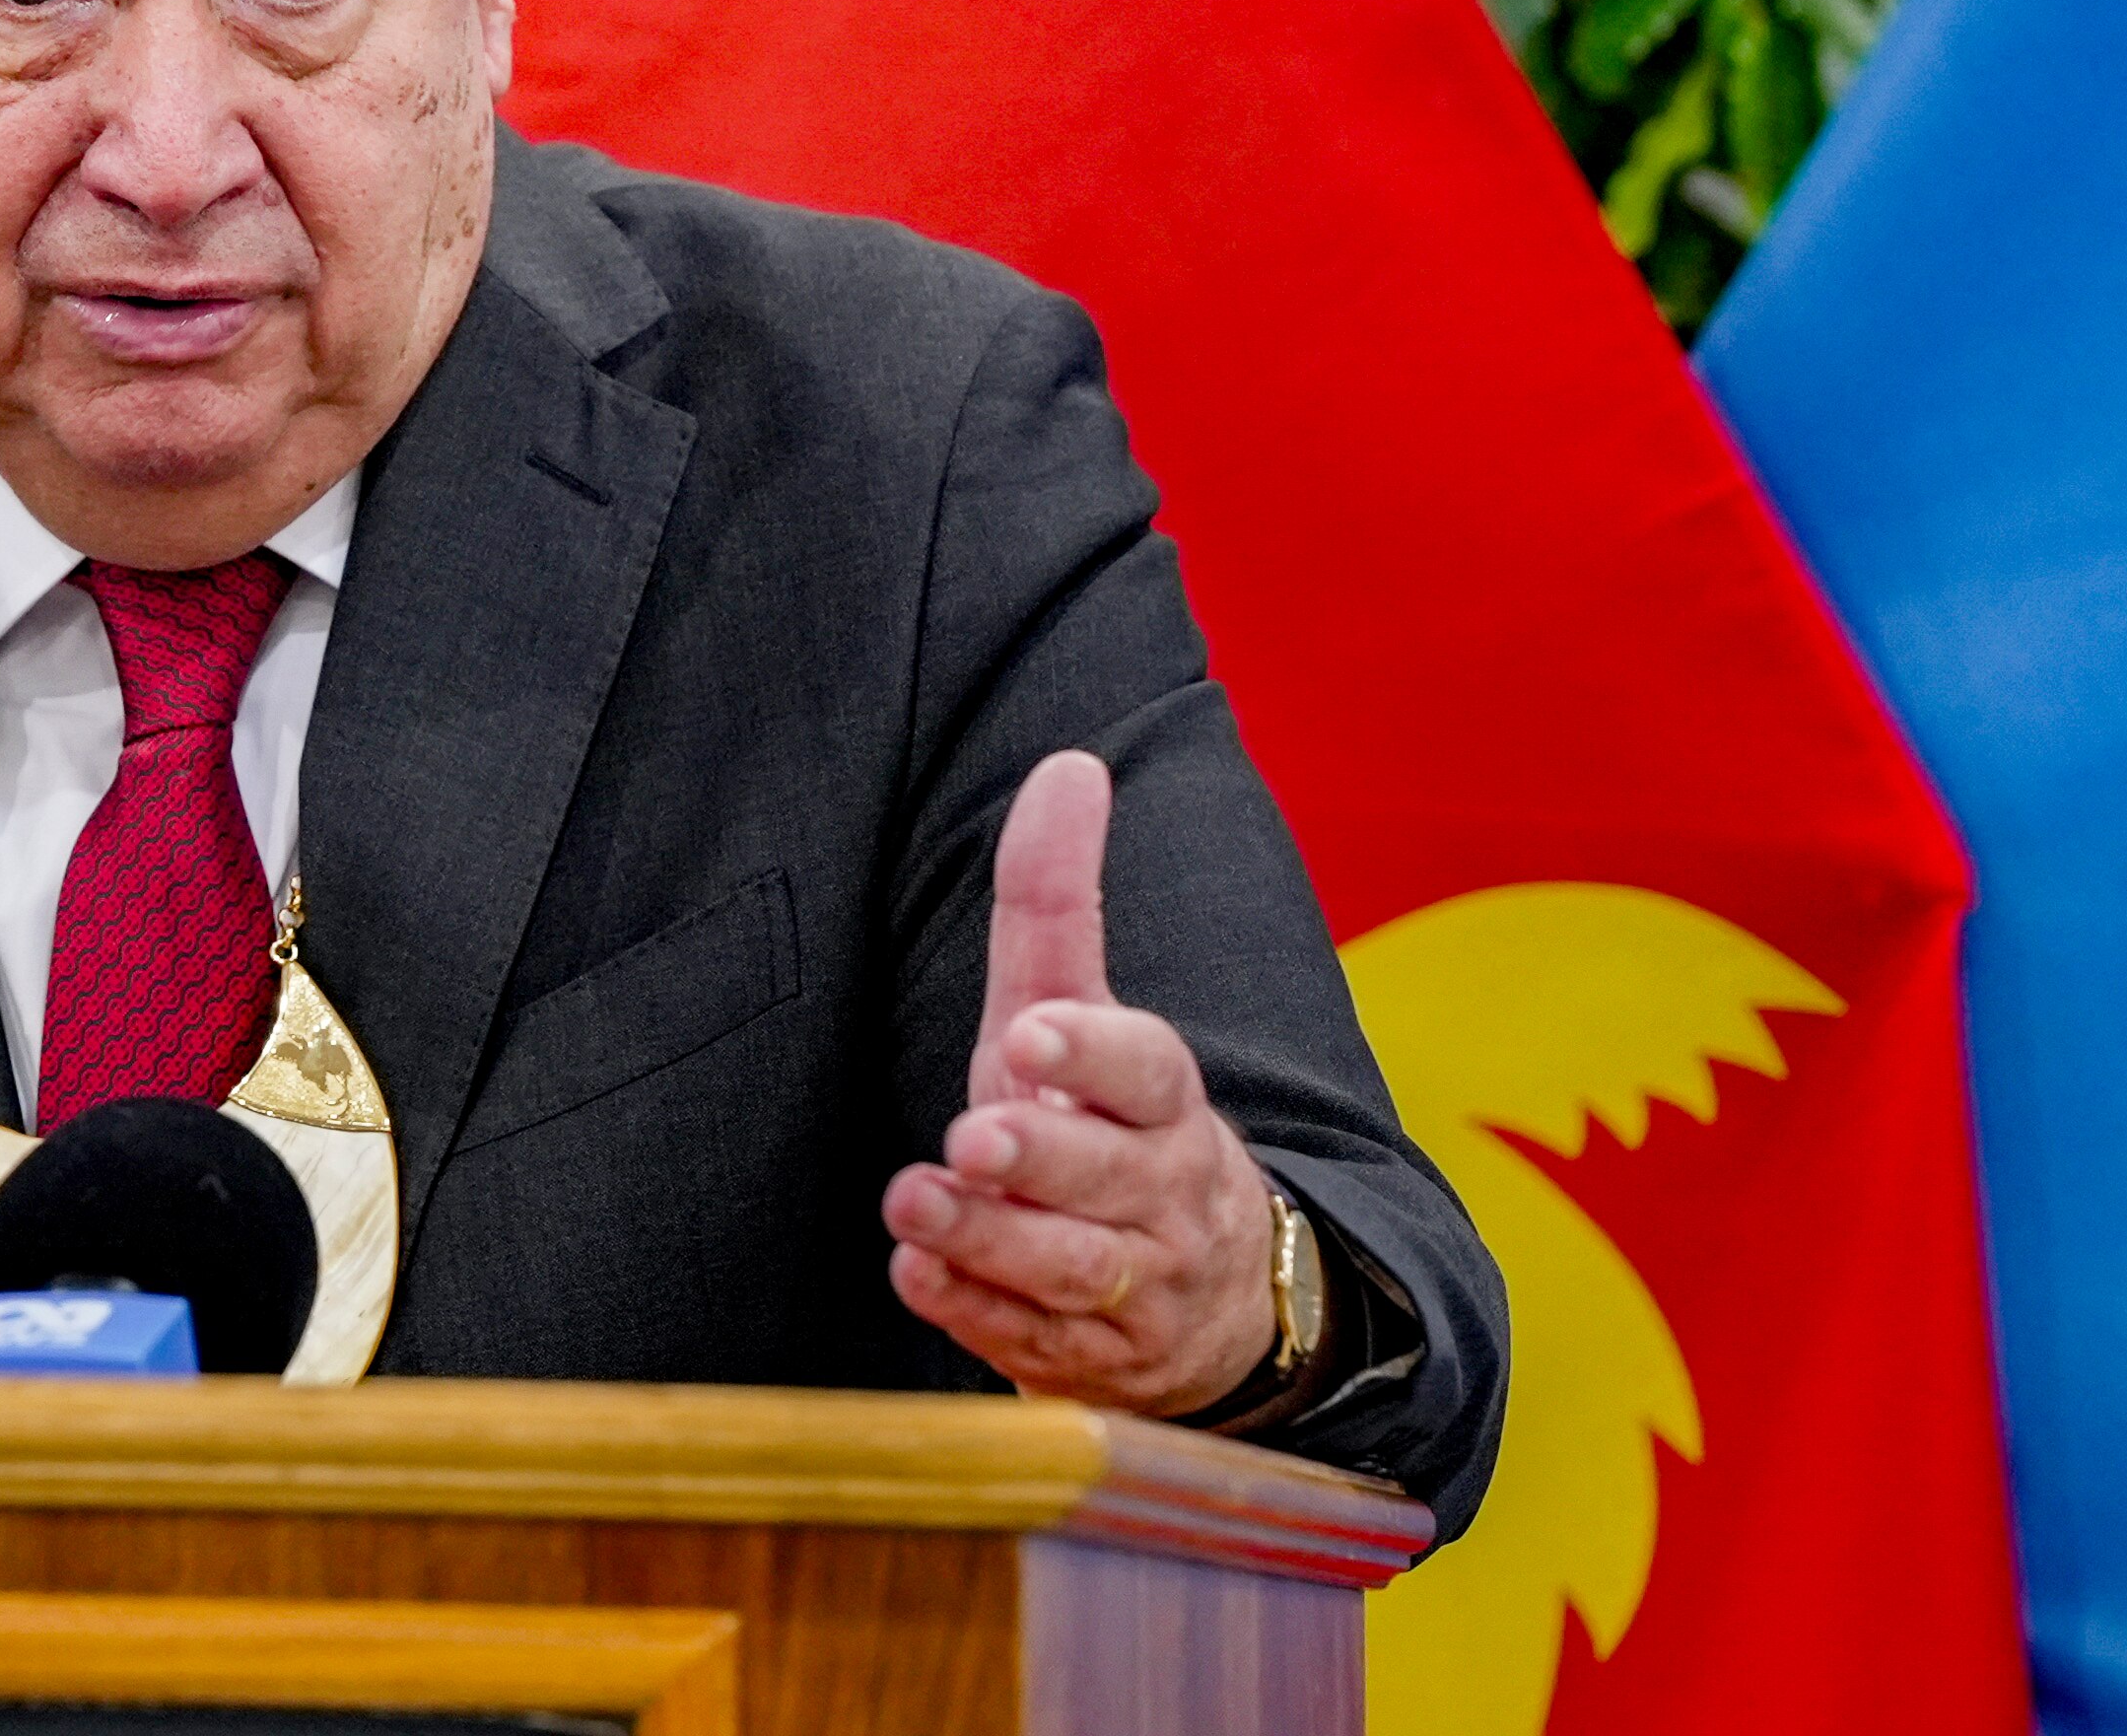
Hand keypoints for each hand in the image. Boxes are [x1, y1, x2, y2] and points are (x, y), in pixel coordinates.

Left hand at [881, 751, 1279, 1415]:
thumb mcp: (1079, 1011)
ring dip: (990, 1243)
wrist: (1210, 1297)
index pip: (1150, 1071)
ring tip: (917, 1204)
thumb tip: (1068, 765)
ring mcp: (1135, 1288)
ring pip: (1073, 1274)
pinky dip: (977, 1317)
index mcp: (1164, 1103)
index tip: (1037, 1034)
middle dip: (1041, 1159)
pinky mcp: (1091, 1361)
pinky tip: (921, 1278)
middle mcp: (1160, 1196)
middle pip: (1109, 1181)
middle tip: (974, 1135)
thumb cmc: (1109, 1126)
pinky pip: (1037, 1348)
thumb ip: (1058, 900)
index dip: (1097, 1055)